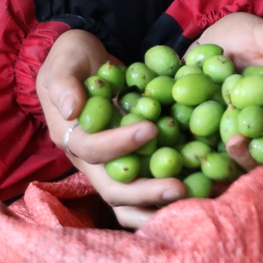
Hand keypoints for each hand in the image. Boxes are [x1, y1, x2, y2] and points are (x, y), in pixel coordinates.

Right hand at [36, 28, 182, 228]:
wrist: (86, 60)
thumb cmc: (73, 58)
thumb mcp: (64, 60)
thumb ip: (64, 82)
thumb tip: (72, 108)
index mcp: (71, 137)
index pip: (93, 150)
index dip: (119, 143)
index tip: (151, 128)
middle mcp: (90, 159)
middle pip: (113, 189)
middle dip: (145, 192)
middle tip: (179, 188)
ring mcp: (111, 164)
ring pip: (128, 200)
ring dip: (157, 205)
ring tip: (189, 202)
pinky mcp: (131, 161)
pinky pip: (146, 184)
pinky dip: (166, 194)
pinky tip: (198, 191)